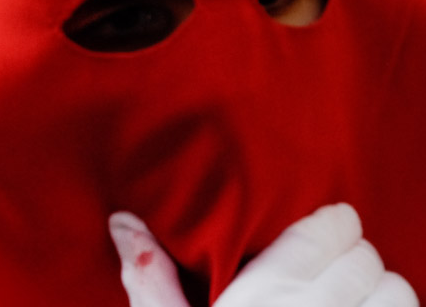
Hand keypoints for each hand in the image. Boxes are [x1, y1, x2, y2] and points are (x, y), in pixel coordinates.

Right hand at [109, 203, 418, 306]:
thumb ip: (150, 278)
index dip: (333, 223)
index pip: (323, 236)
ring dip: (385, 289)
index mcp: (266, 299)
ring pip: (400, 294)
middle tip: (336, 261)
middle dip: (355, 255)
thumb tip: (123, 221)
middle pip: (363, 260)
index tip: (331, 223)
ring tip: (360, 295)